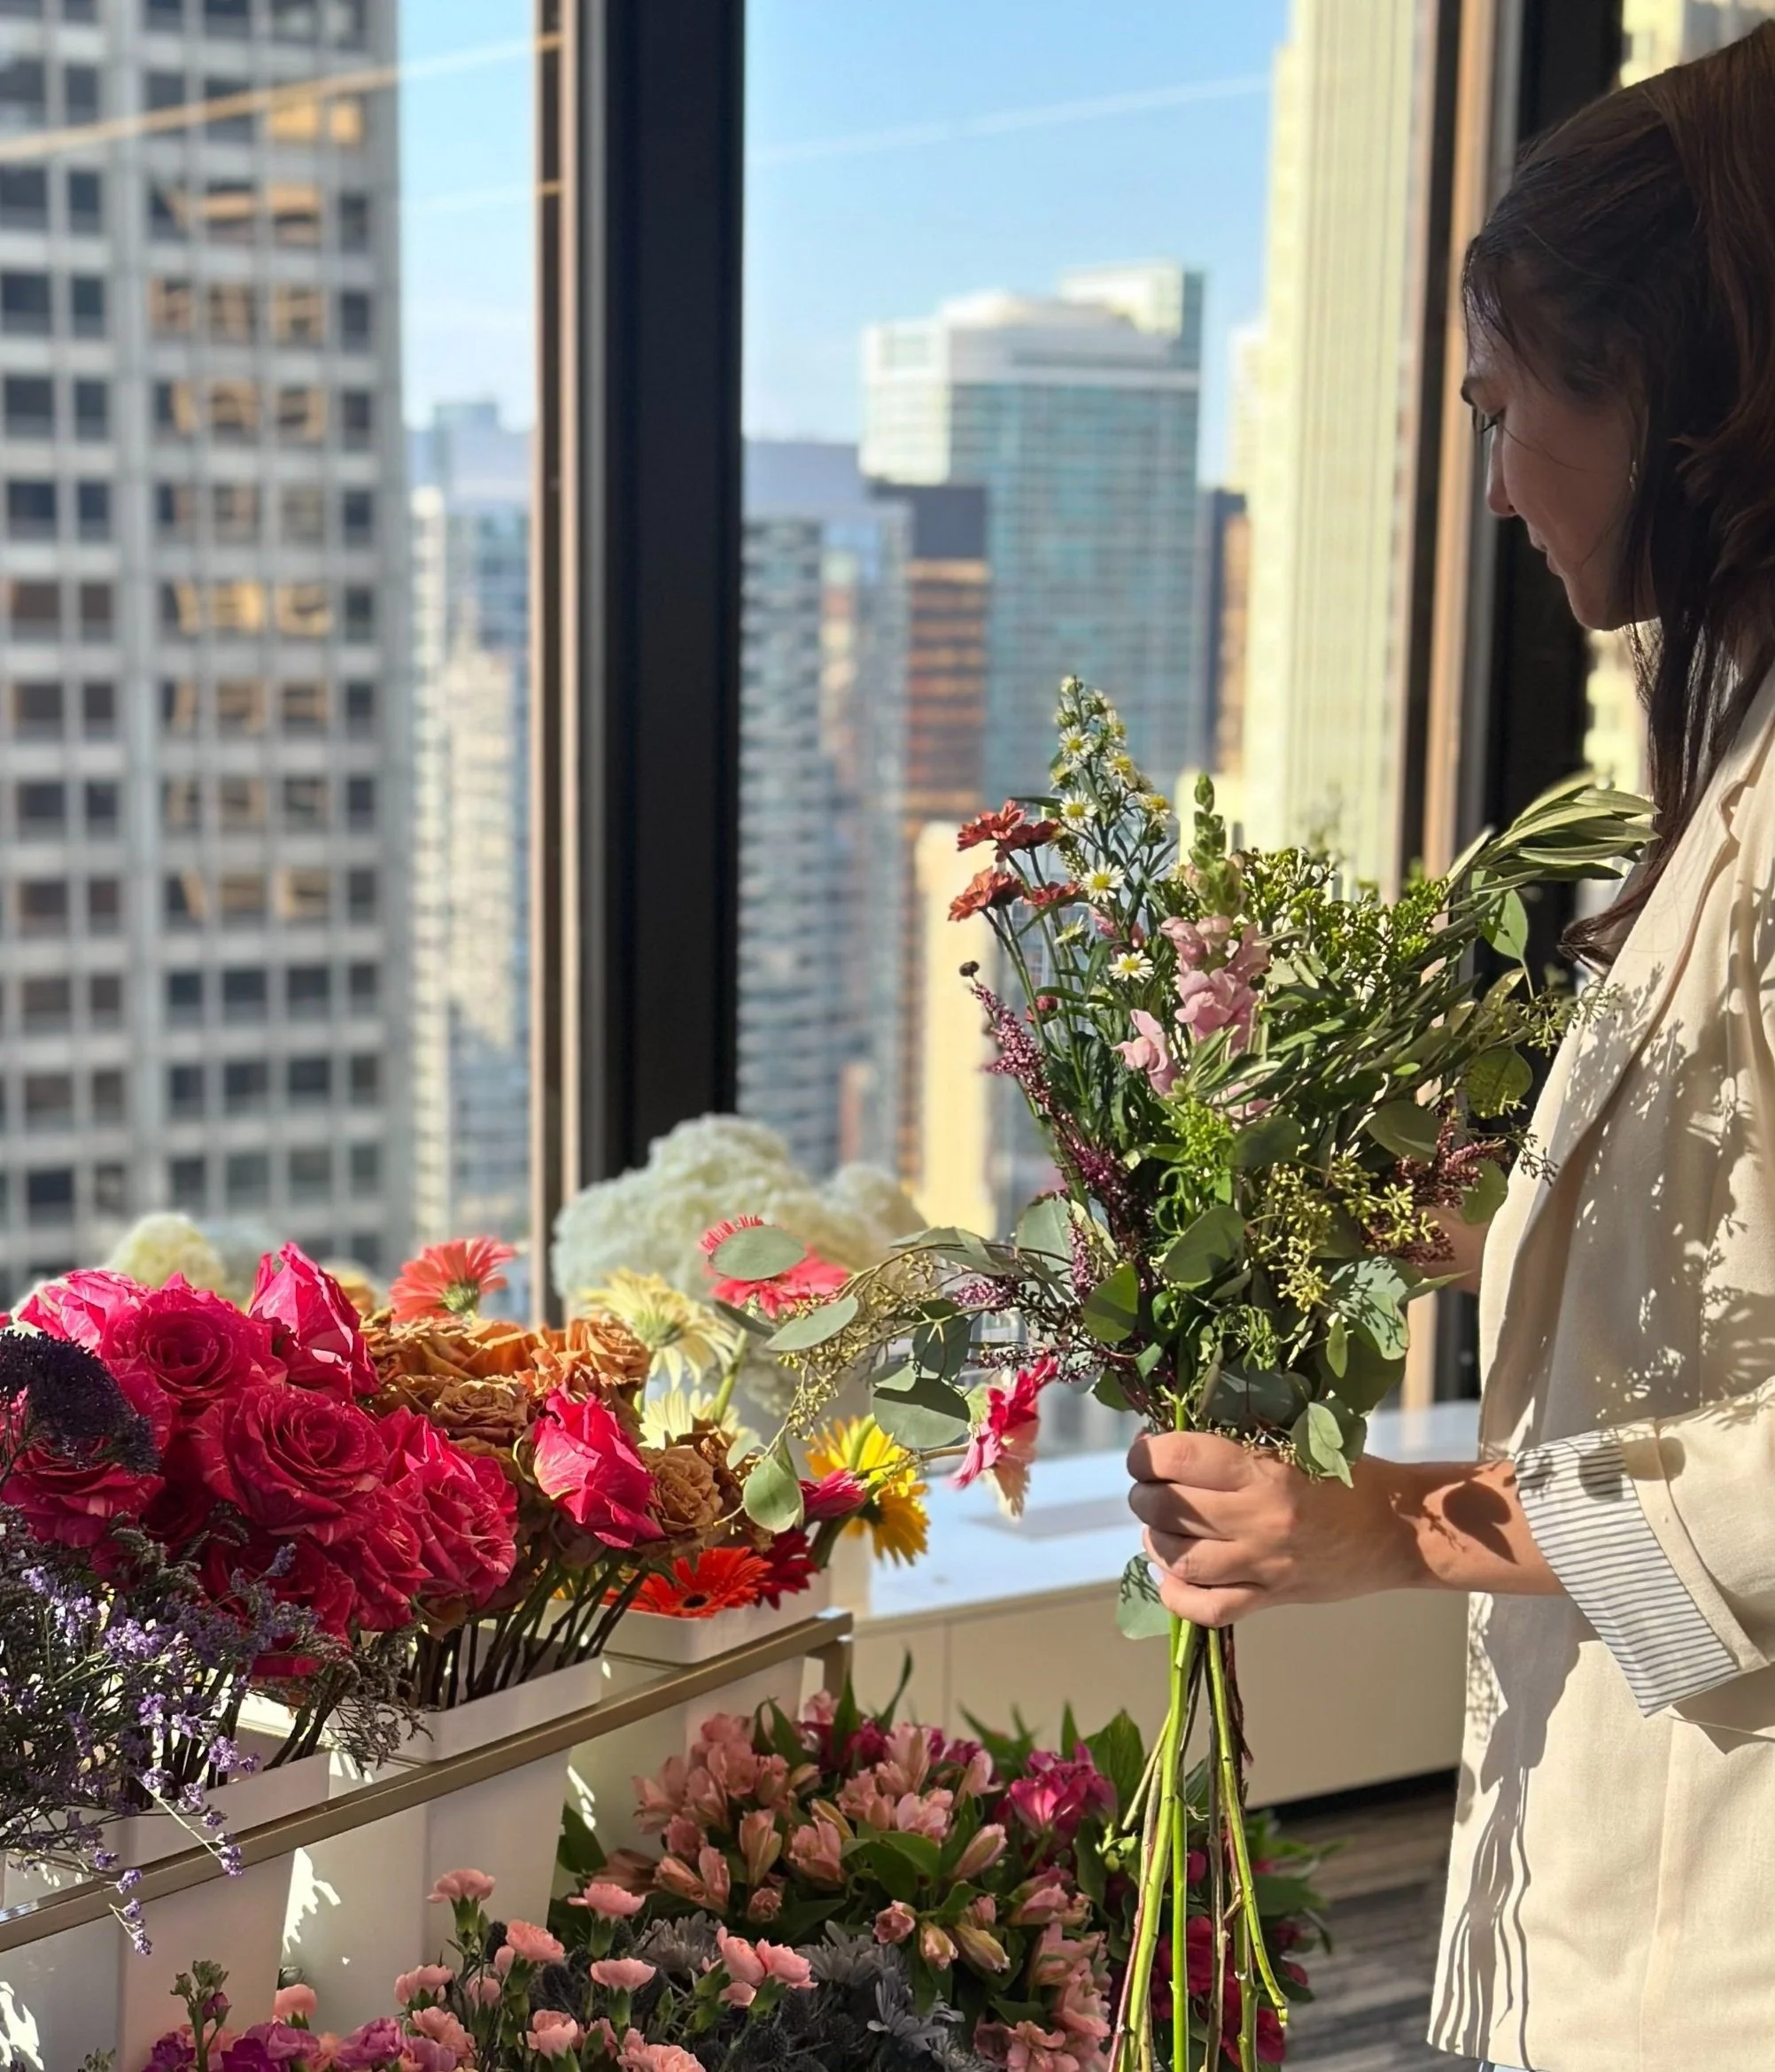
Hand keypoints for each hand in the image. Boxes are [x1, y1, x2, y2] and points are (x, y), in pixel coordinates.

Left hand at [1126, 1434, 1560, 1624]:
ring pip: (1180, 1559)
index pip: (1179, 1458)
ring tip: (1158, 1527)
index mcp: (1265, 1471)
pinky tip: (1170, 1578)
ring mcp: (1264, 1564)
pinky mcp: (1273, 1598)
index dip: (1147, 1454)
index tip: (1145, 1453)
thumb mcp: (1298, 1439)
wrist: (1400, 1529)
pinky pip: (1210, 1608)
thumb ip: (1241, 1442)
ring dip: (1155, 1540)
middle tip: (1148, 1487)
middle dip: (1145, 1494)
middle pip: (1169, 1509)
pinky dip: (1178, 1596)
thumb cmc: (1347, 1475)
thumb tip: (1177, 1436)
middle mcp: (1259, 1519)